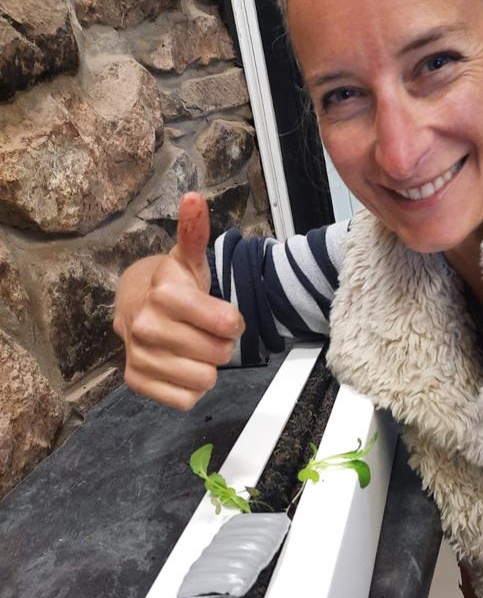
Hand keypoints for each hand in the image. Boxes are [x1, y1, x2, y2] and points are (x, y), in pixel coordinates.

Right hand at [113, 192, 243, 409]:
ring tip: (193, 347)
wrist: (134, 305)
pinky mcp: (136, 381)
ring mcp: (139, 355)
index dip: (233, 322)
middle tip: (206, 331)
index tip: (224, 316)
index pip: (227, 324)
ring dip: (207, 366)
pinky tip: (180, 365)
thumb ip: (195, 232)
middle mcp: (146, 325)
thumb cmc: (173, 286)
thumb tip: (195, 198)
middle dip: (221, 344)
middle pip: (220, 354)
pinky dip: (190, 388)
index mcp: (166, 294)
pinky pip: (185, 400)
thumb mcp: (189, 259)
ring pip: (205, 379)